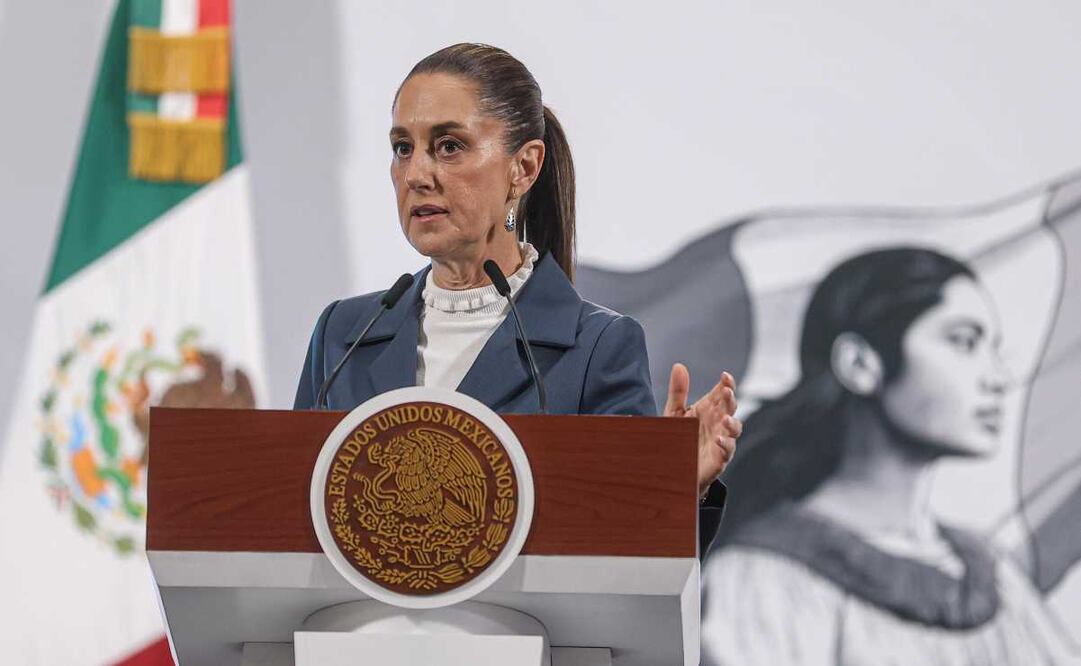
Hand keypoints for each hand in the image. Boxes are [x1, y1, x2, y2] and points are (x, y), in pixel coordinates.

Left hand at [664, 363, 741, 497]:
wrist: (676, 468)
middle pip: (730, 408)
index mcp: (710, 408)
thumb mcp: (675, 412)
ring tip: (726, 419)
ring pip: (735, 430)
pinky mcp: (719, 459)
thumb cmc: (680, 436)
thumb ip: (678, 391)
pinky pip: (727, 452)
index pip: (723, 392)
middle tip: (727, 391)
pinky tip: (719, 439)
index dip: (727, 383)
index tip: (725, 376)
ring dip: (732, 424)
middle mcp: (718, 422)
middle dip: (731, 400)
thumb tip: (679, 366)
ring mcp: (721, 440)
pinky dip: (725, 445)